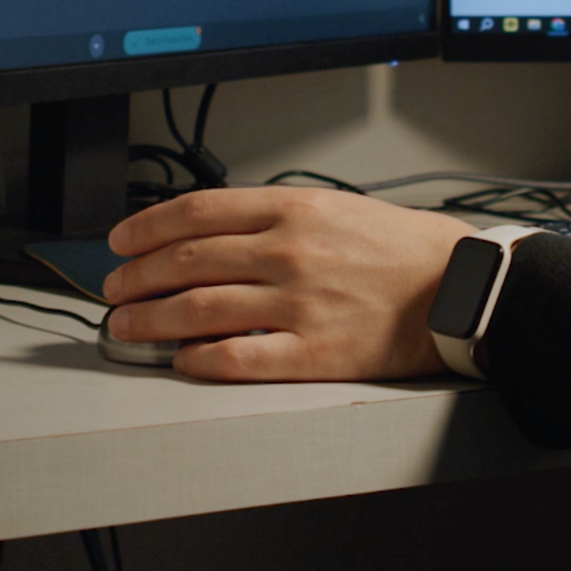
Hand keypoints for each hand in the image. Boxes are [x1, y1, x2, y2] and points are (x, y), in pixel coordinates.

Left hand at [100, 188, 474, 382]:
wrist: (458, 287)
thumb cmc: (400, 250)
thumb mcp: (334, 208)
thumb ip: (273, 219)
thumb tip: (209, 235)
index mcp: (293, 209)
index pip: (196, 212)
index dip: (146, 228)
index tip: (121, 241)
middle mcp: (289, 252)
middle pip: (186, 261)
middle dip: (136, 277)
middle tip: (113, 289)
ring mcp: (299, 303)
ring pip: (199, 310)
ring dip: (151, 319)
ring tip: (126, 327)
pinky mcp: (314, 352)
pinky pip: (239, 358)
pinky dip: (199, 360)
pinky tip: (181, 361)